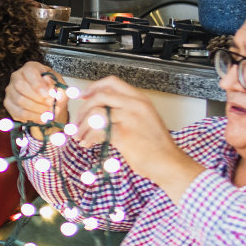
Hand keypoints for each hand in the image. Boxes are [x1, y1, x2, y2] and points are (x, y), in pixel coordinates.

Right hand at [4, 61, 67, 125]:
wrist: (47, 99)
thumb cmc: (52, 89)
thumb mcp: (60, 87)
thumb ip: (60, 90)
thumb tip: (54, 93)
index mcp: (30, 68)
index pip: (29, 72)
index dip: (37, 84)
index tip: (47, 95)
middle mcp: (17, 76)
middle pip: (20, 85)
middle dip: (37, 98)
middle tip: (50, 105)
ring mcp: (10, 90)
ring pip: (19, 100)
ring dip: (36, 109)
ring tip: (49, 112)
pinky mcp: (8, 103)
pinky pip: (18, 112)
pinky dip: (32, 117)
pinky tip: (42, 118)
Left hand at [73, 76, 203, 198]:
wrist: (169, 163)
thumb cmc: (155, 145)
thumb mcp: (143, 119)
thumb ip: (124, 111)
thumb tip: (97, 110)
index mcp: (140, 99)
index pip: (112, 82)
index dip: (94, 87)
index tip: (83, 96)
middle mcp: (135, 105)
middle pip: (100, 96)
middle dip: (83, 110)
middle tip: (76, 123)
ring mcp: (130, 119)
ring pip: (96, 113)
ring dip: (82, 125)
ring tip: (78, 136)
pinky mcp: (124, 135)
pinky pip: (98, 131)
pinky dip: (88, 137)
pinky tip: (87, 144)